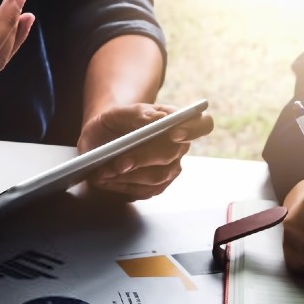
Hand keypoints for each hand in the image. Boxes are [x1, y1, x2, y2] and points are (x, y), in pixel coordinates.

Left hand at [78, 102, 214, 200]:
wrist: (101, 140)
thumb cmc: (113, 123)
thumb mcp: (117, 112)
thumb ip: (137, 113)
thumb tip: (155, 120)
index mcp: (176, 121)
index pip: (202, 124)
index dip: (193, 129)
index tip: (174, 133)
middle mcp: (179, 147)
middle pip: (172, 154)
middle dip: (143, 158)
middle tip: (120, 162)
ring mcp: (169, 169)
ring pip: (157, 177)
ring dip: (129, 175)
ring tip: (105, 171)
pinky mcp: (156, 187)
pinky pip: (144, 191)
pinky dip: (123, 186)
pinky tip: (107, 179)